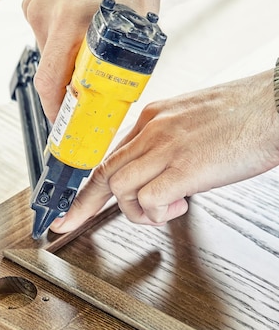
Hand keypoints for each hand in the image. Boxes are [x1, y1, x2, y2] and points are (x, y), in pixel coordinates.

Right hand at [22, 0, 161, 121]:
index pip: (50, 81)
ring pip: (47, 52)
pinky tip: (80, 27)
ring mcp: (36, 5)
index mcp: (72, 19)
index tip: (62, 122)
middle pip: (48, 70)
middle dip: (65, 87)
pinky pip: (44, 33)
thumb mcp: (140, 19)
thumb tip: (123, 92)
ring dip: (65, 60)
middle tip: (84, 94)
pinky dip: (61, 40)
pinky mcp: (33, 0)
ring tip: (89, 47)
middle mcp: (47, 13)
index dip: (55, 109)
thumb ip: (130, 57)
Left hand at [50, 70, 278, 231]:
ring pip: (121, 189)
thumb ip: (167, 143)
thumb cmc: (245, 115)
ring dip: (138, 211)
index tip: (70, 208)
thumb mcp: (193, 121)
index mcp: (152, 117)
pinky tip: (181, 205)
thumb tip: (158, 172)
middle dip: (85, 205)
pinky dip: (159, 212)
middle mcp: (152, 130)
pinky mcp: (184, 168)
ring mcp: (166, 148)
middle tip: (72, 223)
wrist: (276, 106)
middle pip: (105, 173)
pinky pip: (149, 200)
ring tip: (167, 209)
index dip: (86, 186)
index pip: (109, 155)